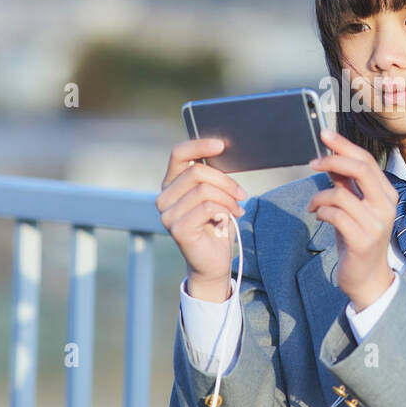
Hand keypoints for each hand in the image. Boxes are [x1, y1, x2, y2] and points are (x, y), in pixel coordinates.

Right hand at [157, 137, 247, 301]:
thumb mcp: (215, 195)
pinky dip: (224, 210)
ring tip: (237, 208)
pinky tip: (230, 218)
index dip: (199, 146)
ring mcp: (167, 214)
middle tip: (242, 193)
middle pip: (197, 172)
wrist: (213, 261)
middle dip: (226, 181)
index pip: (178, 154)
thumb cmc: (216, 225)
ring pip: (204, 190)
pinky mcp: (177, 229)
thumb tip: (223, 152)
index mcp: (171, 184)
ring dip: (228, 198)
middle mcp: (164, 198)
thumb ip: (212, 177)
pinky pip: (207, 207)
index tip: (222, 145)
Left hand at [306, 128, 398, 309]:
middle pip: (360, 169)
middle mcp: (386, 206)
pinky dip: (321, 213)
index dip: (344, 146)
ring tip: (314, 206)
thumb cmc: (358, 240)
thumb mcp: (353, 207)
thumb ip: (345, 184)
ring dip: (319, 197)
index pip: (366, 161)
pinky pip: (335, 215)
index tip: (324, 136)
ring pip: (341, 194)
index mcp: (387, 195)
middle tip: (313, 163)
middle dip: (332, 160)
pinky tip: (319, 217)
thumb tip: (330, 158)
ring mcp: (376, 224)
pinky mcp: (362, 240)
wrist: (367, 279)